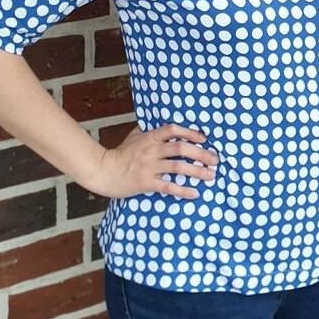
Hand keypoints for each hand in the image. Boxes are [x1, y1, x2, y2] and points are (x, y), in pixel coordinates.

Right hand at [93, 123, 219, 199]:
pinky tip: (194, 193)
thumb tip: (164, 126)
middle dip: (201, 153)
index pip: (173, 129)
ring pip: (177, 167)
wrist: (103, 171)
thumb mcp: (134, 136)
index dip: (190, 132)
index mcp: (149, 137)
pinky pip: (168, 186)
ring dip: (197, 171)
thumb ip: (149, 130)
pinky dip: (183, 190)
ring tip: (211, 175)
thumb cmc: (119, 154)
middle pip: (180, 148)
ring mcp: (149, 167)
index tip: (204, 139)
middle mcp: (151, 150)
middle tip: (215, 159)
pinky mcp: (146, 183)